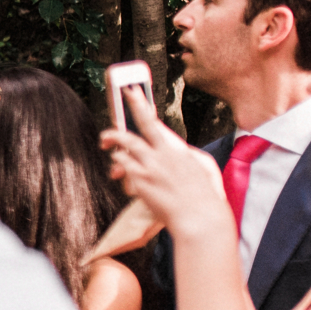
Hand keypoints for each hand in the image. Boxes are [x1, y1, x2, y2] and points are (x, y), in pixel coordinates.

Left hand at [101, 89, 231, 240]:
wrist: (200, 218)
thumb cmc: (205, 195)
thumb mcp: (203, 166)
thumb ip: (183, 154)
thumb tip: (173, 148)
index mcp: (178, 149)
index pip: (156, 123)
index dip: (142, 106)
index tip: (134, 92)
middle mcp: (163, 153)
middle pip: (142, 124)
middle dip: (133, 105)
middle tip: (122, 93)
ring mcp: (150, 166)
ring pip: (124, 144)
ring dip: (112, 141)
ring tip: (105, 143)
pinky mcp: (140, 181)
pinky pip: (122, 167)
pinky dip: (118, 167)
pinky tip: (118, 172)